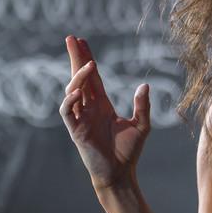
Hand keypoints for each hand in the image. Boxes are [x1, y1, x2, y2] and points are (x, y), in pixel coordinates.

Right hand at [60, 36, 151, 189]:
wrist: (120, 173)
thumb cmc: (129, 152)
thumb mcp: (142, 125)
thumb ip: (143, 106)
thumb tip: (145, 85)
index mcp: (102, 104)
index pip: (92, 76)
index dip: (87, 58)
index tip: (82, 41)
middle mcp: (89, 108)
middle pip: (79, 77)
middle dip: (75, 57)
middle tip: (71, 38)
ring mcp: (80, 118)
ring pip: (72, 91)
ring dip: (78, 77)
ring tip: (88, 64)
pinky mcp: (76, 131)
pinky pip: (66, 112)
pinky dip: (69, 101)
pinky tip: (77, 92)